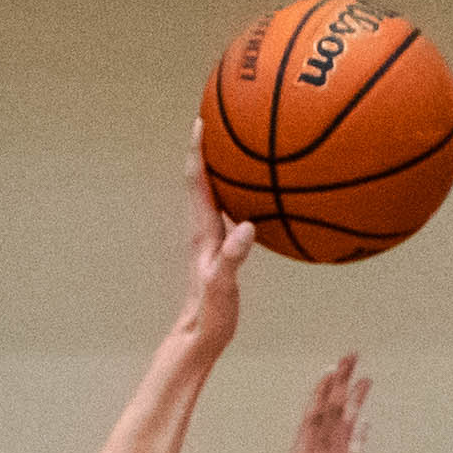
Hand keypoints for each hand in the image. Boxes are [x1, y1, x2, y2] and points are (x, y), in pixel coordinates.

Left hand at [185, 141, 254, 370]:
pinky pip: (229, 208)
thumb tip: (246, 227)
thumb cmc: (210, 316)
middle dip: (208, 146)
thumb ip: (233, 258)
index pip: (197, 182)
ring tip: (236, 139)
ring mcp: (210, 237)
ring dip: (220, 165)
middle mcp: (203, 228)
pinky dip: (237, 190)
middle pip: (202, 177)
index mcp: (202, 232)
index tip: (202, 120)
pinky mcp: (220, 247)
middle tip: (219, 115)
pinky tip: (255, 186)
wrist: (200, 337)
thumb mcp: (223, 288)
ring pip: (214, 191)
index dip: (198, 151)